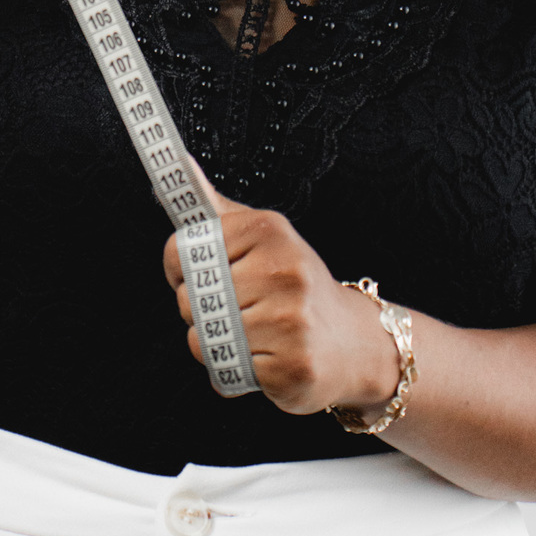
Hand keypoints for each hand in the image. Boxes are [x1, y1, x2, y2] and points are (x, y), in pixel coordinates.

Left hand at [164, 195, 399, 415]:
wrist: (355, 342)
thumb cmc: (296, 286)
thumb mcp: (264, 238)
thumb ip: (219, 211)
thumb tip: (180, 164)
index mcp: (270, 230)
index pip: (183, 250)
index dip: (180, 270)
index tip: (202, 276)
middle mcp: (285, 271)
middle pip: (190, 298)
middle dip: (200, 311)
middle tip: (237, 310)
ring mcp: (291, 321)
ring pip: (203, 338)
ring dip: (217, 344)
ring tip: (253, 335)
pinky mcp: (292, 367)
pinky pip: (226, 371)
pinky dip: (237, 370)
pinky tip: (268, 357)